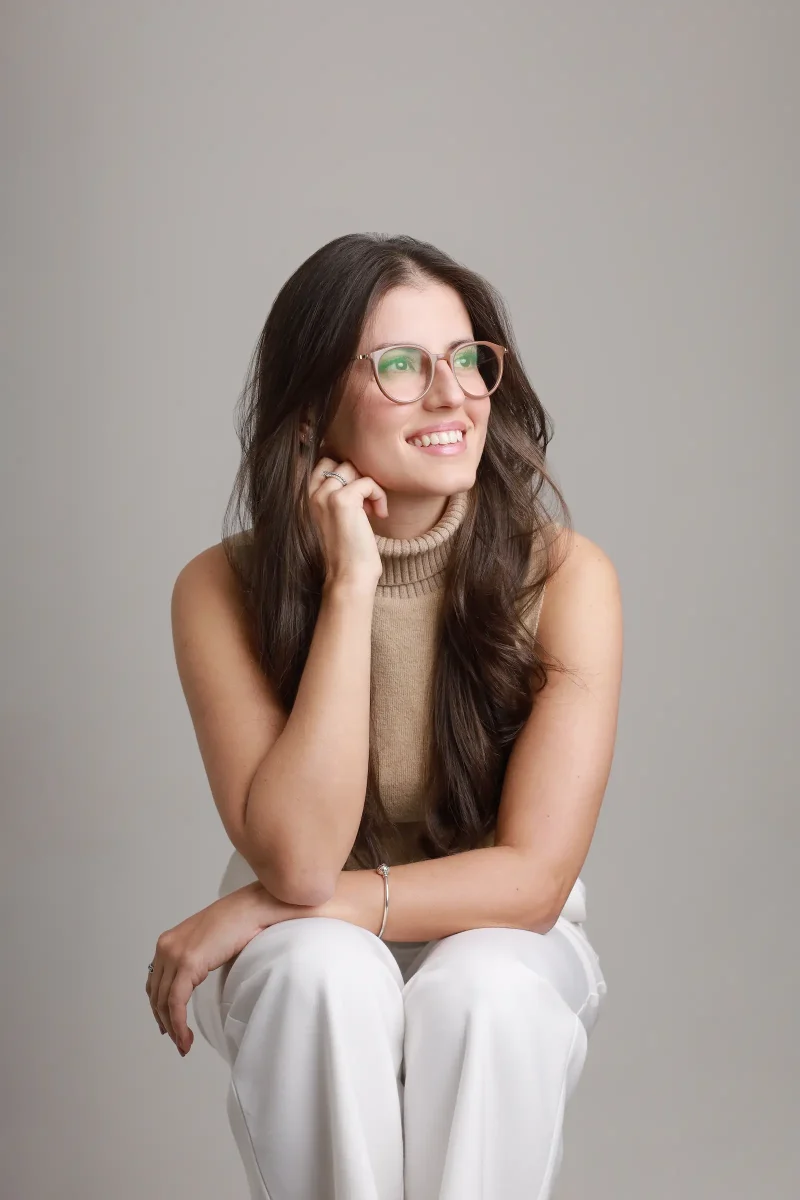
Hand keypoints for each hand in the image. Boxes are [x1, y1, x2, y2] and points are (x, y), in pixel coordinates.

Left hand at [145, 883, 277, 1056]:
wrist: (252, 908)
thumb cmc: (238, 922)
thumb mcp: (208, 942)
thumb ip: (196, 959)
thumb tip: (195, 980)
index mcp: (169, 942)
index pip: (155, 982)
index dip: (159, 1007)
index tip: (167, 1026)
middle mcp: (166, 947)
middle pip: (156, 994)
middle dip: (165, 1022)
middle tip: (178, 1042)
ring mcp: (175, 954)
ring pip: (164, 1002)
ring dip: (173, 1028)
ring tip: (184, 1046)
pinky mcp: (188, 963)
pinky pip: (176, 1003)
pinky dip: (178, 1024)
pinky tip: (186, 1038)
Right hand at [309, 454, 387, 588]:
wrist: (348, 578)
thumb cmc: (344, 554)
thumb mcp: (332, 520)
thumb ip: (333, 497)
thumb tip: (352, 472)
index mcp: (303, 499)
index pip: (322, 464)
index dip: (344, 474)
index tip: (357, 498)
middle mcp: (310, 494)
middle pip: (337, 463)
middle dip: (356, 477)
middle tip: (366, 503)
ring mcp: (325, 496)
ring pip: (352, 469)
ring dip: (369, 486)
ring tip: (373, 510)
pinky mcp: (343, 501)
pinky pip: (368, 482)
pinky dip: (379, 495)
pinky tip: (380, 515)